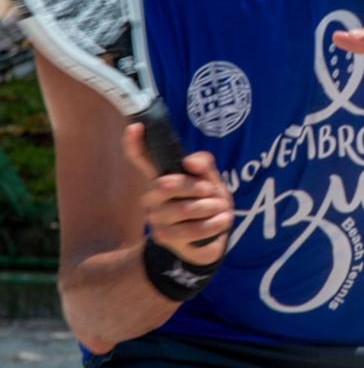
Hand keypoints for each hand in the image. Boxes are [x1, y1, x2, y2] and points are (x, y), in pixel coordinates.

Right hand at [123, 124, 232, 264]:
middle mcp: (151, 199)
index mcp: (160, 179)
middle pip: (167, 184)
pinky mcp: (166, 241)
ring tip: (223, 210)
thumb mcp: (211, 179)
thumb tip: (189, 163)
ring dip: (212, 208)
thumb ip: (204, 165)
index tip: (135, 126)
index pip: (141, 159)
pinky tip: (221, 222)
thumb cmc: (208, 201)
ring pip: (184, 209)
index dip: (135, 143)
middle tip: (216, 194)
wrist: (212, 238)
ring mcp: (156, 221)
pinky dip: (214, 225)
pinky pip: (193, 231)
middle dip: (199, 188)